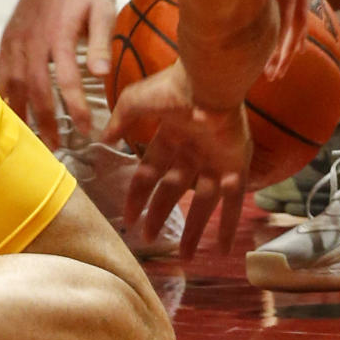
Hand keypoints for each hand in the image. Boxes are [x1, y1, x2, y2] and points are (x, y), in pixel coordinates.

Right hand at [0, 0, 114, 149]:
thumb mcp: (101, 8)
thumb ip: (99, 42)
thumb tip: (102, 75)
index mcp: (59, 35)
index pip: (67, 80)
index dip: (76, 108)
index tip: (86, 130)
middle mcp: (33, 42)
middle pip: (35, 89)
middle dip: (45, 120)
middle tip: (56, 146)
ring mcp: (15, 42)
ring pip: (12, 85)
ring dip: (20, 114)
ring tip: (30, 140)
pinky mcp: (6, 41)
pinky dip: (2, 98)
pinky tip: (8, 115)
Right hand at [104, 64, 251, 259]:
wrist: (208, 83)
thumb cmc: (171, 90)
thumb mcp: (134, 102)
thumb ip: (119, 121)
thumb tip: (103, 140)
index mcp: (170, 136)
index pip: (150, 172)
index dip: (138, 196)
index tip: (128, 218)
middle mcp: (193, 151)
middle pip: (175, 191)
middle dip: (161, 214)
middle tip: (150, 239)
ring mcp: (216, 160)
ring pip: (204, 202)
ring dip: (195, 228)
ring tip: (186, 256)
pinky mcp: (236, 166)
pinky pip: (234, 201)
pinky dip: (229, 224)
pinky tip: (225, 247)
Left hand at [252, 0, 323, 79]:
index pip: (272, 6)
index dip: (264, 34)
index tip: (253, 56)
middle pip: (290, 21)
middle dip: (281, 51)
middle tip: (271, 78)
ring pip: (300, 17)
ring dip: (291, 45)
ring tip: (281, 70)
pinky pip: (303, 4)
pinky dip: (299, 27)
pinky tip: (295, 43)